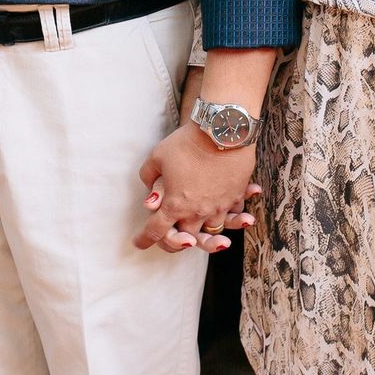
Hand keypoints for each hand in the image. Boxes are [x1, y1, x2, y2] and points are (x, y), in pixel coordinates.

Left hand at [136, 124, 257, 252]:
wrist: (221, 132)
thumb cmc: (186, 144)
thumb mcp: (157, 157)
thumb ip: (149, 177)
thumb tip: (151, 193)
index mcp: (174, 205)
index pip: (156, 230)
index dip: (145, 239)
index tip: (139, 243)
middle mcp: (197, 212)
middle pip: (186, 238)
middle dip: (177, 240)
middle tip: (174, 235)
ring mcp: (219, 207)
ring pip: (212, 232)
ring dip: (206, 234)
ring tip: (201, 229)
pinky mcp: (235, 198)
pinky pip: (232, 215)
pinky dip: (230, 217)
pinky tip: (228, 211)